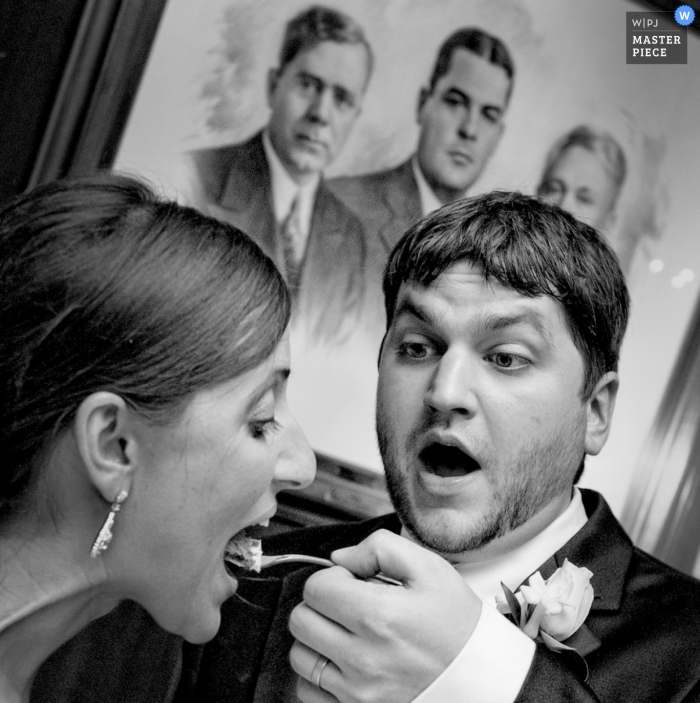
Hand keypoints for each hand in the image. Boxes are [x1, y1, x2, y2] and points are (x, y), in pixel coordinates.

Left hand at [289, 529, 481, 702]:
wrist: (482, 676)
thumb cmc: (455, 622)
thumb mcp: (429, 568)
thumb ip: (380, 548)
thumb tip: (339, 558)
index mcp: (379, 617)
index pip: (316, 588)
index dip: (332, 576)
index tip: (352, 581)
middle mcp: (364, 658)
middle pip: (301, 620)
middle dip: (320, 603)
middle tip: (348, 603)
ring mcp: (358, 692)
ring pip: (300, 655)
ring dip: (317, 637)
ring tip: (347, 631)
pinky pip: (308, 690)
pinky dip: (319, 672)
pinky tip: (344, 659)